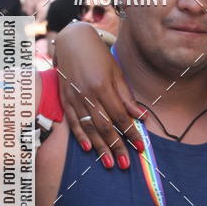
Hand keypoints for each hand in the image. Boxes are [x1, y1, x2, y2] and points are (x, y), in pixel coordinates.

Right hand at [55, 22, 145, 167]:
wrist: (71, 41)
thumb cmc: (98, 56)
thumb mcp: (116, 73)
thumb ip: (127, 97)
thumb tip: (142, 117)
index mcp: (103, 87)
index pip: (120, 116)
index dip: (131, 133)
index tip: (140, 147)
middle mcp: (88, 95)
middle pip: (105, 126)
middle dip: (117, 147)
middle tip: (125, 164)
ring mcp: (74, 98)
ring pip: (89, 128)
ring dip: (100, 147)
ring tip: (109, 163)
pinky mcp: (65, 100)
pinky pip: (73, 121)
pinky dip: (80, 136)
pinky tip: (88, 149)